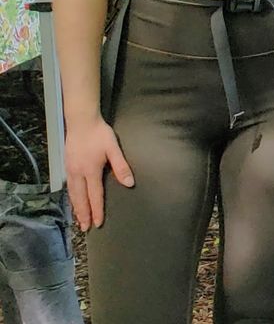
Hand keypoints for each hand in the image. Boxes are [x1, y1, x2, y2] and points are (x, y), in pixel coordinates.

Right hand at [65, 117, 132, 231]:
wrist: (81, 121)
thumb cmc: (99, 134)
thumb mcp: (113, 148)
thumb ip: (121, 166)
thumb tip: (129, 183)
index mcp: (90, 171)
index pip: (95, 195)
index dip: (97, 210)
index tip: (98, 223)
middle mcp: (78, 174)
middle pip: (80, 199)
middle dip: (83, 214)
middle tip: (85, 228)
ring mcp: (70, 170)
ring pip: (72, 194)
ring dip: (76, 208)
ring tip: (78, 219)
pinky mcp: (67, 166)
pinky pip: (68, 187)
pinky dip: (71, 197)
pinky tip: (73, 200)